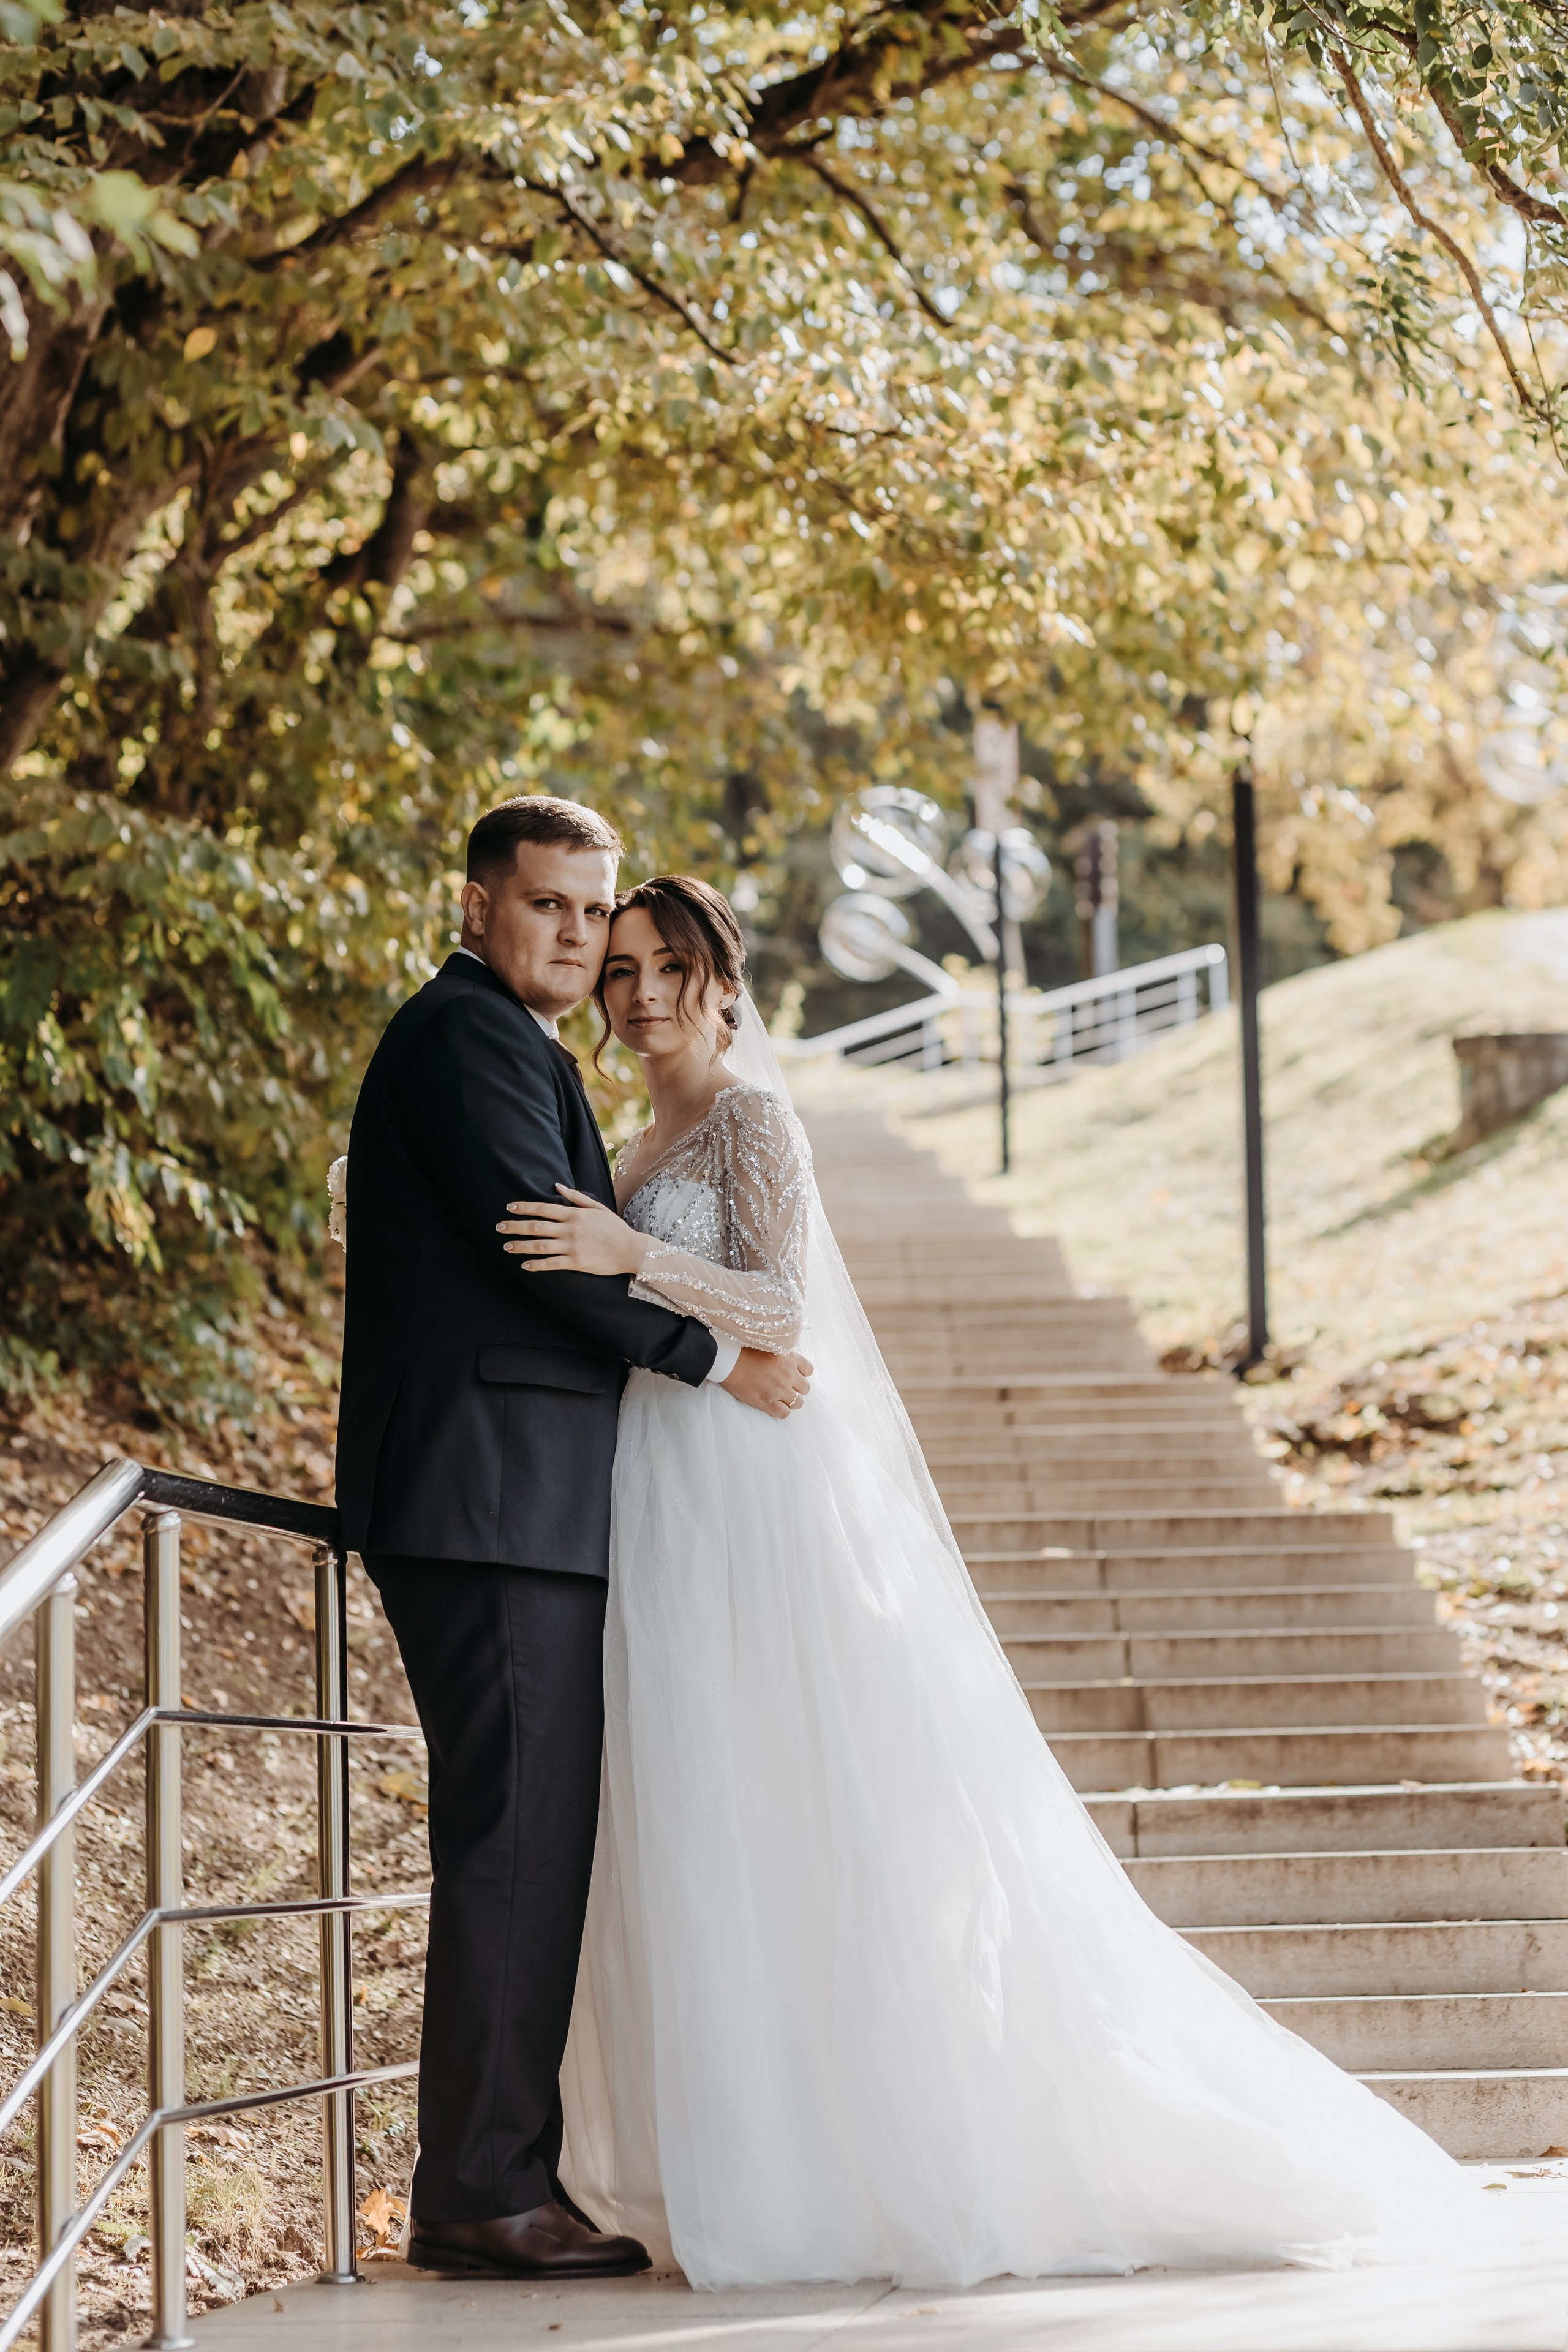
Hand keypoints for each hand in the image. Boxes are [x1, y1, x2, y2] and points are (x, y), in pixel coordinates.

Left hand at [497, 1186, 649, 1277]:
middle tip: (499, 1227)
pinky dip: (536, 1265)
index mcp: (575, 1214)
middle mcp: (570, 1229)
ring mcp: (572, 1246)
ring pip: (540, 1246)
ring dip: (520, 1246)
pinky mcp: (576, 1263)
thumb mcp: (597, 1207)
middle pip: (536, 1226)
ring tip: (506, 1246)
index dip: (524, 1207)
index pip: (543, 1208)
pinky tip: (524, 1266)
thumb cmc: (615, 1227)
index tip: (509, 1207)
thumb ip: (576, 1197)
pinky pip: (551, 1264)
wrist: (631, 1249)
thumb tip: (557, 1185)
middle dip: (515, 1226)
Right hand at [720, 1347, 812, 1420]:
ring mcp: (779, 1389)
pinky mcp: (767, 1402)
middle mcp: (788, 1374)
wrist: (728, 1359)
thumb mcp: (769, 1344)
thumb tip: (788, 1362)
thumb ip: (783, 1354)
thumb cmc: (744, 1349)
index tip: (794, 1374)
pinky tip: (774, 1406)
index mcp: (790, 1358)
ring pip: (797, 1402)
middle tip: (786, 1387)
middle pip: (805, 1388)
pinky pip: (784, 1413)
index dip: (801, 1373)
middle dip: (797, 1388)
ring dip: (791, 1401)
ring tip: (781, 1398)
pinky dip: (782, 1411)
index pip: (809, 1370)